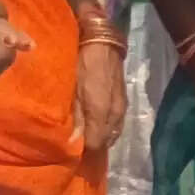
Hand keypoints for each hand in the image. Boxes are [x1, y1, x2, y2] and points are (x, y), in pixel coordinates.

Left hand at [72, 39, 124, 153]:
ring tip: (86, 135)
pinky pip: (117, 125)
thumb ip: (76, 118)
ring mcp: (122, 109)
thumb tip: (72, 143)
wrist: (103, 45)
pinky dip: (107, 129)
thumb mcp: (73, 91)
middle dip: (92, 146)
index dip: (82, 149)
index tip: (70, 148)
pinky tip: (97, 125)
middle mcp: (115, 115)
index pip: (95, 144)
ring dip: (100, 138)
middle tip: (76, 143)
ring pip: (113, 134)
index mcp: (101, 112)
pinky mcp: (124, 103)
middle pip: (106, 142)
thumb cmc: (82, 66)